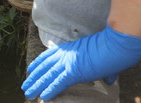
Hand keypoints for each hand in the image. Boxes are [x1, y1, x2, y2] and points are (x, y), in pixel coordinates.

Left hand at [22, 26, 140, 99]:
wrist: (115, 45)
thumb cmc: (112, 50)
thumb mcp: (103, 59)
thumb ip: (104, 71)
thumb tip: (110, 80)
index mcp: (69, 49)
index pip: (49, 56)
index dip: (39, 63)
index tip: (31, 69)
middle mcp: (65, 55)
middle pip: (44, 67)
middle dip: (34, 77)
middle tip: (25, 86)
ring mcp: (69, 63)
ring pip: (48, 76)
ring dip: (37, 86)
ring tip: (28, 93)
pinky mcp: (74, 71)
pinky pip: (58, 82)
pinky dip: (50, 90)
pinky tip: (43, 97)